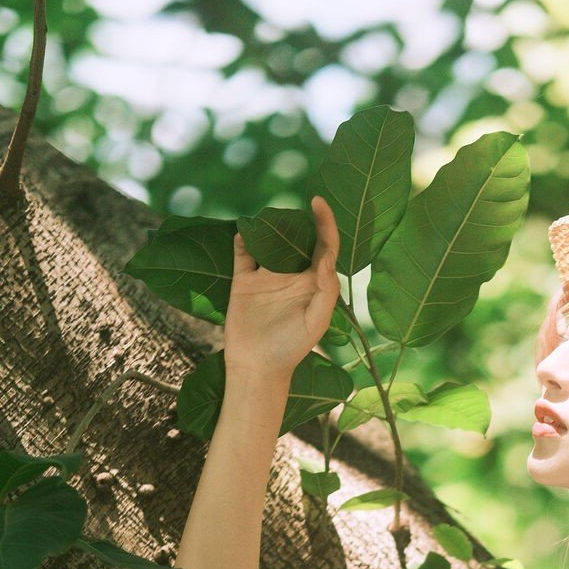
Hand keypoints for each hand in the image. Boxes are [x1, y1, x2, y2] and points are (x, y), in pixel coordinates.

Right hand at [223, 194, 340, 379]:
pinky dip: (242, 238)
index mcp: (314, 283)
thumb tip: (326, 256)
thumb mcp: (316, 322)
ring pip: (269, 240)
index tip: (317, 201)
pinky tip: (244, 232)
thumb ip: (326, 290)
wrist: (257, 366)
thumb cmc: (291, 349)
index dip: (325, 223)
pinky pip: (242, 253)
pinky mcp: (243, 280)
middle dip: (295, 219)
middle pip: (296, 238)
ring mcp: (267, 276)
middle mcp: (292, 275)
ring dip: (268, 225)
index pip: (324, 246)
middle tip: (290, 209)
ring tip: (268, 217)